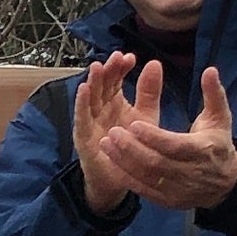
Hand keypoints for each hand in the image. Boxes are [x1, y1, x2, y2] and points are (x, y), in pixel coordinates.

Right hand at [69, 55, 143, 207]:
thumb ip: (149, 92)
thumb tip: (155, 63)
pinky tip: (84, 89)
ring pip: (90, 98)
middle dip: (108, 70)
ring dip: (92, 81)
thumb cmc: (133, 146)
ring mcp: (90, 121)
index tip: (130, 57)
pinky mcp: (83, 137)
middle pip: (102, 85)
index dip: (121, 68)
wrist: (122, 178)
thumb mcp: (146, 116)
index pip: (116, 79)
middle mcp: (100, 108)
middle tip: (116, 57)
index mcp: (114, 101)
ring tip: (98, 66)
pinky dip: (81, 103)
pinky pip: (81, 117)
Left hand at [116, 68, 236, 211]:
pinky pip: (143, 190)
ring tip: (105, 143)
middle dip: (132, 148)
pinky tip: (112, 161)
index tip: (133, 123)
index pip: (174, 146)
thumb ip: (213, 94)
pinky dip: (126, 177)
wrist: (225, 184)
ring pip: (146, 177)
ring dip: (123, 161)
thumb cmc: (218, 144)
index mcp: (202, 150)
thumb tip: (209, 69)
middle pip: (156, 163)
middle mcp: (189, 172)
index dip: (153, 137)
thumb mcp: (220, 118)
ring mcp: (177, 189)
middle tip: (113, 132)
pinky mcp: (167, 200)